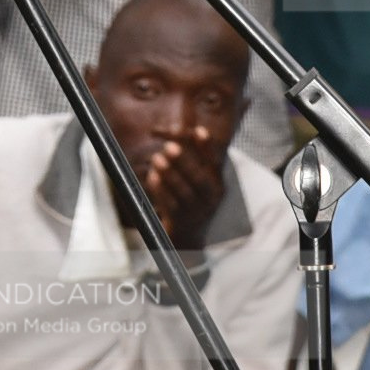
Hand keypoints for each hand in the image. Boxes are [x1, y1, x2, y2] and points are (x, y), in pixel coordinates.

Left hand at [141, 127, 227, 249]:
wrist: (187, 239)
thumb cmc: (188, 203)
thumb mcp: (196, 185)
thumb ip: (189, 164)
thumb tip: (173, 137)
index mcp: (217, 187)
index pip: (215, 164)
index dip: (207, 147)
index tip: (198, 130)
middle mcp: (210, 200)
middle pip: (198, 179)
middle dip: (183, 161)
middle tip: (168, 146)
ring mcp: (196, 213)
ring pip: (183, 191)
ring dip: (169, 173)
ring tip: (156, 158)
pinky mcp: (180, 222)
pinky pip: (169, 204)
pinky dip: (160, 189)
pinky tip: (152, 176)